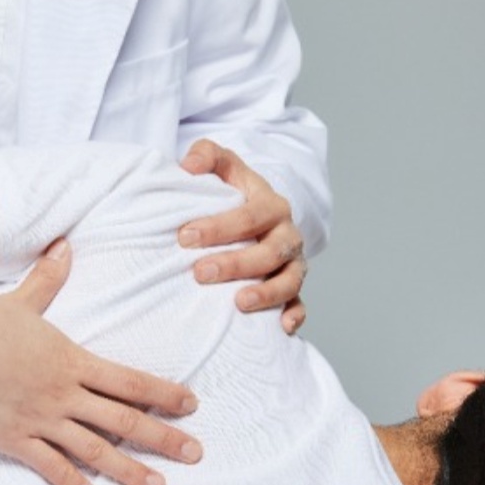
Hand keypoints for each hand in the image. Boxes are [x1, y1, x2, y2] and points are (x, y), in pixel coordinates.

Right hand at [0, 239, 201, 484]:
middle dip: (163, 438)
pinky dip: (70, 481)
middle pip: (124, 420)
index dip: (164, 394)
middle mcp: (63, 392)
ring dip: (129, 469)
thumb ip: (49, 279)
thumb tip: (63, 246)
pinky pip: (47, 464)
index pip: (131, 381)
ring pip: (94, 449)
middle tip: (195, 453)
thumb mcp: (23, 299)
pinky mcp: (12, 437)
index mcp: (73, 360)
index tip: (191, 405)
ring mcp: (39, 417)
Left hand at [178, 139, 307, 334]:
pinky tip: (281, 328)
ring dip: (266, 293)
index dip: (219, 227)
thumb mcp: (223, 168)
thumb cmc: (233, 194)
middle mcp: (287, 234)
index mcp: (271, 204)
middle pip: (269, 251)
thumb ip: (206, 156)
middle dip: (235, 263)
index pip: (250, 215)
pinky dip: (295, 316)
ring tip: (238, 303)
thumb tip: (190, 165)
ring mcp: (293, 263)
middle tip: (199, 272)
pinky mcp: (294, 288)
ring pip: (289, 280)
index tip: (184, 237)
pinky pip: (300, 304)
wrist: (257, 217)